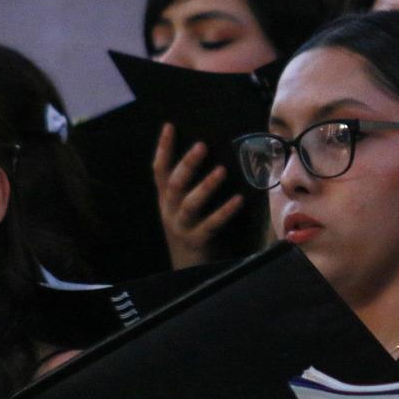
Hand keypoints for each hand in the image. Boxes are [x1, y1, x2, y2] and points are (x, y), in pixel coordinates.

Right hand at [153, 124, 242, 269]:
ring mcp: (181, 227)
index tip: (170, 125)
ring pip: (190, 204)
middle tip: (202, 145)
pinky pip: (210, 225)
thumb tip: (216, 156)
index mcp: (166, 199)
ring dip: (205, 186)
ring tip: (221, 170)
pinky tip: (239, 199)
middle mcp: (169, 211)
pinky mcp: (196, 241)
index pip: (159, 170)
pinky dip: (224, 211)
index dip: (164, 148)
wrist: (187, 272)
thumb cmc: (192, 231)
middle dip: (187, 164)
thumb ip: (191, 187)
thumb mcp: (186, 208)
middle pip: (174, 184)